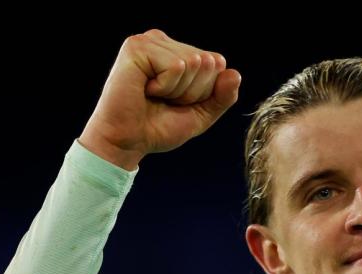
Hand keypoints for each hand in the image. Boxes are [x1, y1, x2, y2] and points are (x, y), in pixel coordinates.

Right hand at [79, 30, 240, 168]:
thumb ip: (222, 96)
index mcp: (177, 52)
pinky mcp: (137, 47)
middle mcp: (163, 42)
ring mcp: (149, 41)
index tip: (176, 102)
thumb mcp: (200, 114)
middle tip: (163, 101)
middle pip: (207, 62)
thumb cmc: (157, 128)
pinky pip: (176, 66)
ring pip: (193, 63)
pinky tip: (144, 90)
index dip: (204, 92)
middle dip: (192, 92)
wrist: (127, 143)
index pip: (217, 63)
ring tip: (153, 96)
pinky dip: (165, 87)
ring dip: (177, 91)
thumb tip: (234, 73)